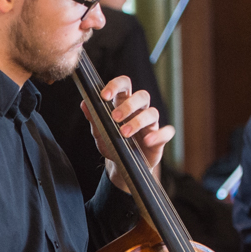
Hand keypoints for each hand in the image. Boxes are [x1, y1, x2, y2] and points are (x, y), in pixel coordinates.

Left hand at [87, 75, 174, 193]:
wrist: (121, 166)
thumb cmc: (112, 143)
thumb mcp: (100, 132)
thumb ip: (94, 118)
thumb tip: (84, 103)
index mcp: (124, 103)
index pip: (124, 85)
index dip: (116, 86)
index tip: (104, 96)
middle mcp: (140, 110)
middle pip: (142, 96)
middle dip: (129, 105)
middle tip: (115, 118)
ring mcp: (151, 124)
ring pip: (152, 113)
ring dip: (138, 121)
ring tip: (124, 133)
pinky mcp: (159, 138)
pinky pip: (166, 132)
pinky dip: (158, 135)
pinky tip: (146, 141)